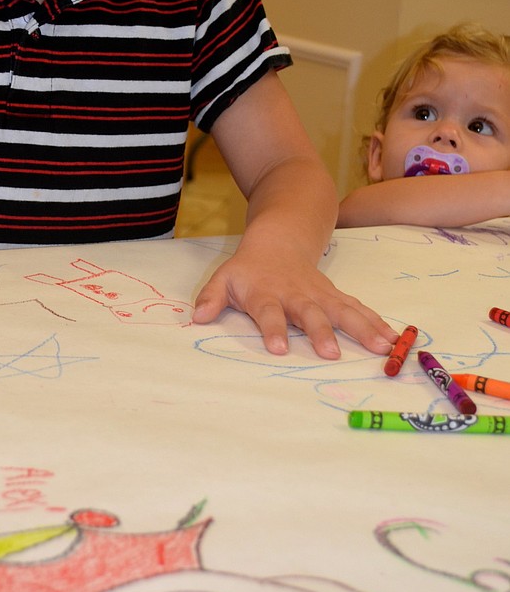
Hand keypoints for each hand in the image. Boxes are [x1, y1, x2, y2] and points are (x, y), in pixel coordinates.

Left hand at [192, 245, 394, 358]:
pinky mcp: (335, 295)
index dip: (272, 329)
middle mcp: (296, 294)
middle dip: (320, 332)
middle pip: (310, 313)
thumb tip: (197, 317)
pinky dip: (377, 322)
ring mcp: (320, 294)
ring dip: (362, 328)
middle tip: (330, 353)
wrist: (279, 238)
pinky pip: (358, 309)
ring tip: (381, 348)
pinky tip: (393, 340)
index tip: (278, 348)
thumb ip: (211, 298)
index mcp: (266, 293)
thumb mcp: (223, 278)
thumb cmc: (249, 268)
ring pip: (343, 310)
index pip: (268, 312)